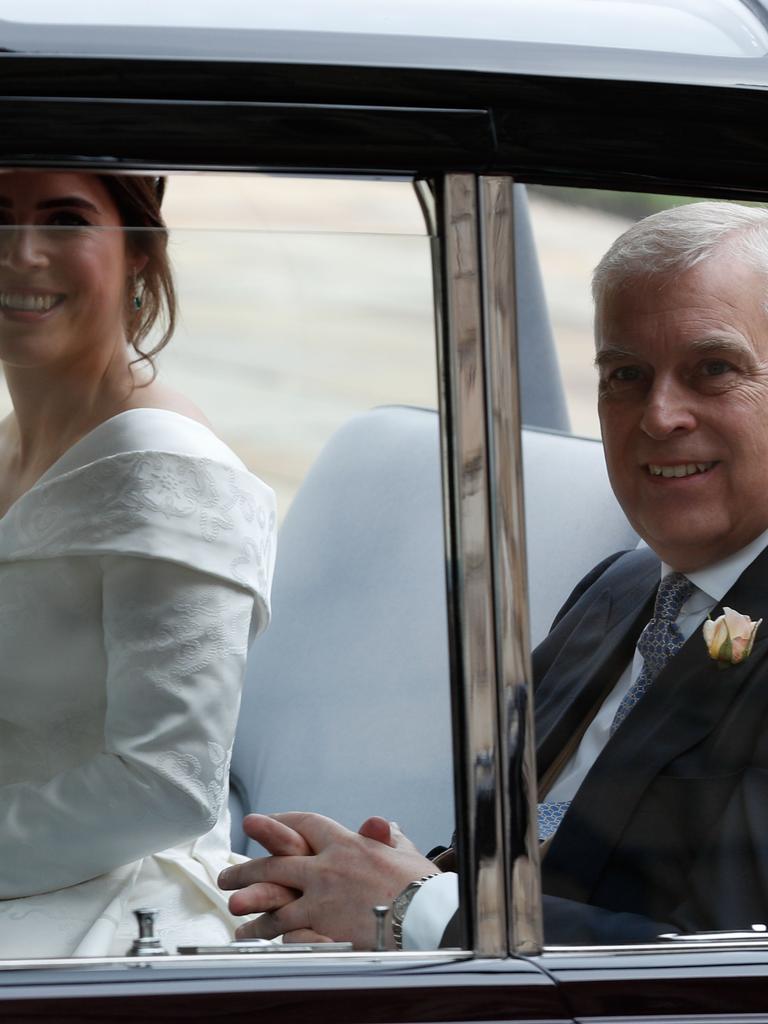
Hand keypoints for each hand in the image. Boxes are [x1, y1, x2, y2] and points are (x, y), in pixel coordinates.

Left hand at [218, 812, 437, 949]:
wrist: (426, 916)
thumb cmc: (420, 885)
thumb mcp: (403, 852)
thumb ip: (386, 837)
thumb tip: (380, 824)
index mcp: (346, 843)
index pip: (306, 825)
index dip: (281, 823)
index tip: (262, 822)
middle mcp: (327, 867)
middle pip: (276, 863)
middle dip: (248, 868)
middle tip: (226, 875)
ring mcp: (321, 898)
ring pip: (274, 900)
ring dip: (251, 907)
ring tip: (235, 912)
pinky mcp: (321, 927)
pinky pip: (285, 928)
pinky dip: (266, 932)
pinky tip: (253, 936)